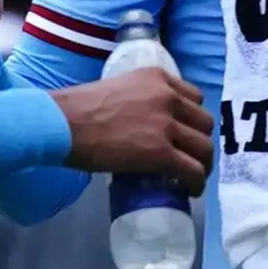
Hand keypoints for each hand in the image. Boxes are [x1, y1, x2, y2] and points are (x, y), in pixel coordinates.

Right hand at [51, 69, 209, 189]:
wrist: (63, 124)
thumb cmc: (78, 109)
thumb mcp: (118, 89)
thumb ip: (138, 100)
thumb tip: (142, 123)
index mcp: (157, 78)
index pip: (194, 97)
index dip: (193, 119)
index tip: (187, 132)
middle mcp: (168, 97)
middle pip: (204, 122)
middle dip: (200, 141)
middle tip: (190, 156)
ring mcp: (167, 125)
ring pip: (203, 147)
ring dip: (202, 164)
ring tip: (192, 176)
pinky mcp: (162, 153)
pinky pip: (193, 170)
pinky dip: (196, 183)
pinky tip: (190, 190)